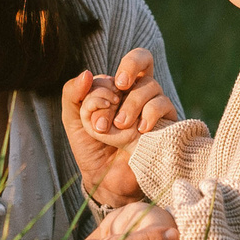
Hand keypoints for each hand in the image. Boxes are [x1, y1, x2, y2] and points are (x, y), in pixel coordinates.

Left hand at [63, 50, 177, 207]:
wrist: (106, 179)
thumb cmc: (90, 148)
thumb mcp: (73, 119)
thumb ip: (73, 94)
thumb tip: (87, 72)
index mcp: (117, 88)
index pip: (123, 64)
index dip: (116, 73)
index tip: (109, 91)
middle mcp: (137, 93)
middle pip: (144, 59)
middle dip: (132, 64)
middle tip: (120, 86)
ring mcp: (153, 107)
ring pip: (151, 86)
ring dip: (132, 104)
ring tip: (120, 126)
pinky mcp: (166, 124)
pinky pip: (164, 105)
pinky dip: (150, 114)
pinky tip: (140, 130)